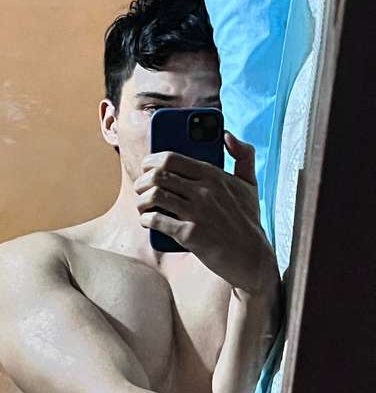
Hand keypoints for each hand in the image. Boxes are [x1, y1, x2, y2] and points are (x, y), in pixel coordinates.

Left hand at [134, 130, 277, 295]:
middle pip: (158, 175)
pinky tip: (146, 221)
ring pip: (154, 195)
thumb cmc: (248, 220)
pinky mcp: (190, 234)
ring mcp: (197, 212)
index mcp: (213, 175)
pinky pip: (156, 220)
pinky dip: (146, 219)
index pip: (171, 158)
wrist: (252, 257)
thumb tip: (227, 135)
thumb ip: (244, 155)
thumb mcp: (250, 184)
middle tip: (141, 189)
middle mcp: (204, 190)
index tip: (147, 168)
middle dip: (142, 181)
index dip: (151, 161)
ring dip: (141, 200)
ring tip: (142, 206)